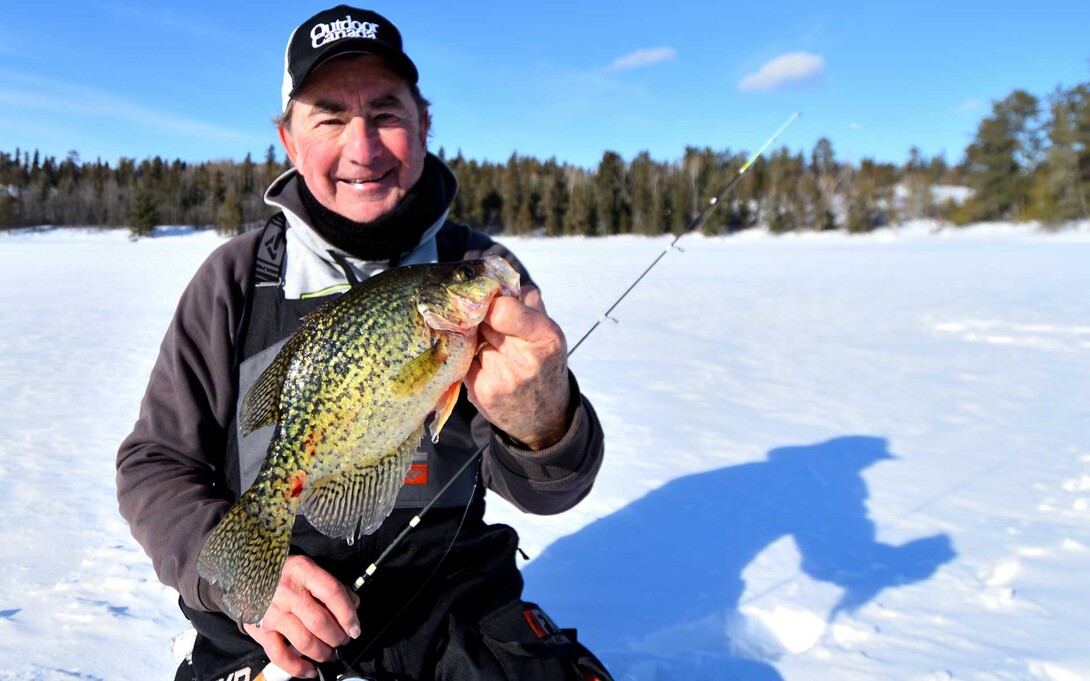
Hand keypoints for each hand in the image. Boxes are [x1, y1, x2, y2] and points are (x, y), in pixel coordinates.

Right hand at [242, 555, 360, 678]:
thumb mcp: (308, 568)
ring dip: (322, 652)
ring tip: (330, 654)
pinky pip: (280, 655)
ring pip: (304, 641)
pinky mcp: (262, 631)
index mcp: (303, 571)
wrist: (245, 574)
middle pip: (319, 622)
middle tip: (343, 642)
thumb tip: (353, 605)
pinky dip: (297, 667)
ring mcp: (273, 614)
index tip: (355, 629)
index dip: (347, 614)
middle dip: (337, 637)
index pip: (332, 593)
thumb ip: (331, 585)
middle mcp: (288, 592)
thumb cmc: (282, 572)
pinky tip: (310, 671)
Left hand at [464, 286, 572, 450]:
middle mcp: (525, 360)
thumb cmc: (544, 365)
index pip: (502, 309)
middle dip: (483, 321)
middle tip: (491, 329)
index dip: (492, 304)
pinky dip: (469, 360)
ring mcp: (502, 378)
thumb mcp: (548, 333)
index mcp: (545, 337)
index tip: (492, 305)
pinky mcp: (483, 393)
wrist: (544, 417)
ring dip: (475, 342)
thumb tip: (502, 279)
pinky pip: (463, 361)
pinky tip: (485, 368)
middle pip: (483, 323)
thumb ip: (528, 303)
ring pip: (471, 341)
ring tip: (493, 353)